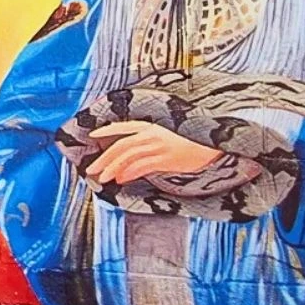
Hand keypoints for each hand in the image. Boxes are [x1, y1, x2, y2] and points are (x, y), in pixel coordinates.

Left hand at [87, 120, 219, 185]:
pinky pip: (142, 166)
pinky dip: (129, 173)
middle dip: (104, 158)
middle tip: (91, 169)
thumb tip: (133, 159)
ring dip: (112, 168)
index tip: (92, 136)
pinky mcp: (165, 158)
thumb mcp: (169, 135)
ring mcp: (158, 146)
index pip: (123, 127)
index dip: (106, 131)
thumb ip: (150, 142)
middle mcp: (152, 134)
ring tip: (102, 178)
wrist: (214, 143)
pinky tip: (121, 180)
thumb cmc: (193, 140)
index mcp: (152, 125)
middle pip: (120, 146)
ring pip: (127, 157)